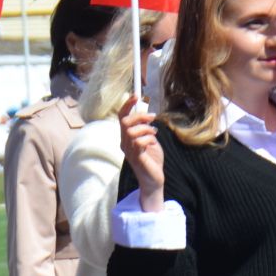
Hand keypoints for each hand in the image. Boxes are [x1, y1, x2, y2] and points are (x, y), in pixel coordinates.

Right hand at [117, 95, 162, 210]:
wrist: (154, 180)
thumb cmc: (152, 160)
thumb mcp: (149, 139)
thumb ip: (146, 128)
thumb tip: (147, 114)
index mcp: (126, 137)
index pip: (121, 118)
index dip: (127, 105)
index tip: (136, 95)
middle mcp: (124, 143)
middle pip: (125, 122)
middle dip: (140, 116)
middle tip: (153, 117)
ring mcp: (129, 151)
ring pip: (132, 132)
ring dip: (146, 129)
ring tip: (154, 133)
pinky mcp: (137, 158)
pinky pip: (140, 143)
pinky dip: (149, 139)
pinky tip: (153, 143)